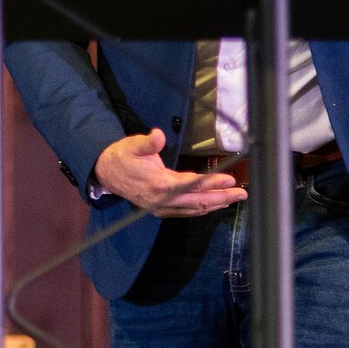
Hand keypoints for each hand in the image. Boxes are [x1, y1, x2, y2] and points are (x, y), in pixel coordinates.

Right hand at [92, 128, 245, 216]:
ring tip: (233, 199)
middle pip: (198, 201)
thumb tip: (158, 135)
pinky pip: (186, 212)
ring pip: (194, 209)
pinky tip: (213, 205)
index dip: (211, 183)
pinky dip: (202, 209)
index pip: (192, 185)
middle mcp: (163, 200)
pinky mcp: (161, 209)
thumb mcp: (133, 145)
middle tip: (241, 193)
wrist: (106, 173)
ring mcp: (162, 207)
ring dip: (215, 204)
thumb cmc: (123, 157)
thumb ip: (148, 142)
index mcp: (159, 184)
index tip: (229, 180)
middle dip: (222, 197)